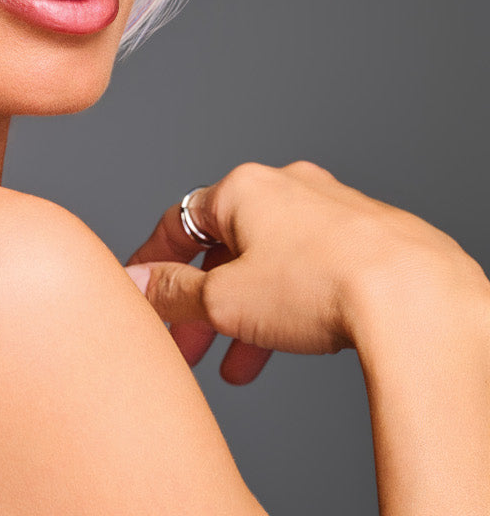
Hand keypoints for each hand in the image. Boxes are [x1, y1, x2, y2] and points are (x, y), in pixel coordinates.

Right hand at [124, 160, 479, 385]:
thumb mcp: (224, 299)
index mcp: (242, 188)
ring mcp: (332, 206)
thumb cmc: (318, 285)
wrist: (414, 296)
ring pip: (272, 261)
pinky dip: (292, 302)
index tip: (141, 289)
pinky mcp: (369, 233)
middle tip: (191, 347)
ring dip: (248, 312)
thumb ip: (172, 291)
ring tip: (242, 364)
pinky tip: (297, 338)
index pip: (179, 221)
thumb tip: (136, 282)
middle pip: (226, 247)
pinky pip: (313, 266)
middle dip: (204, 303)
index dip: (153, 261)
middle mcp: (287, 185)